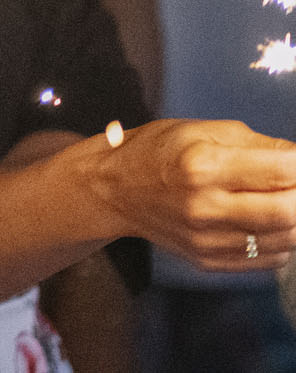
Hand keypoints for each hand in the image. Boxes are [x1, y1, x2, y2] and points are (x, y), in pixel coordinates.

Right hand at [88, 119, 295, 270]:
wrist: (113, 190)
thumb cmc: (158, 151)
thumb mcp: (202, 130)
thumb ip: (257, 144)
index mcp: (202, 165)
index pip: (282, 171)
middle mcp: (205, 206)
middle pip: (288, 212)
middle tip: (293, 183)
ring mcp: (207, 239)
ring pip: (286, 239)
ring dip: (293, 218)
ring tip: (278, 200)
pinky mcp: (210, 261)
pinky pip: (270, 260)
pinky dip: (280, 240)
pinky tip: (263, 221)